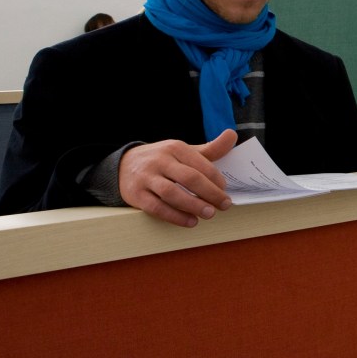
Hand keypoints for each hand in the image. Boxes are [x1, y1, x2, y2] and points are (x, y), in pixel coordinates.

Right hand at [118, 129, 236, 227]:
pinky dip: (175, 216)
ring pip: (172, 193)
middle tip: (224, 205)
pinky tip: (190, 221)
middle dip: (210, 193)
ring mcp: (146, 178)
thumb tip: (232, 135)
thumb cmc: (163, 160)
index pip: (201, 164)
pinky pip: (156, 207)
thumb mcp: (184, 152)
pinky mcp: (136, 194)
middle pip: (189, 178)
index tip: (226, 192)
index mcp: (175, 148)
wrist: (123, 165)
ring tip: (209, 214)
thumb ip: (210, 149)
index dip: (216, 180)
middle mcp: (160, 161)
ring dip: (193, 205)